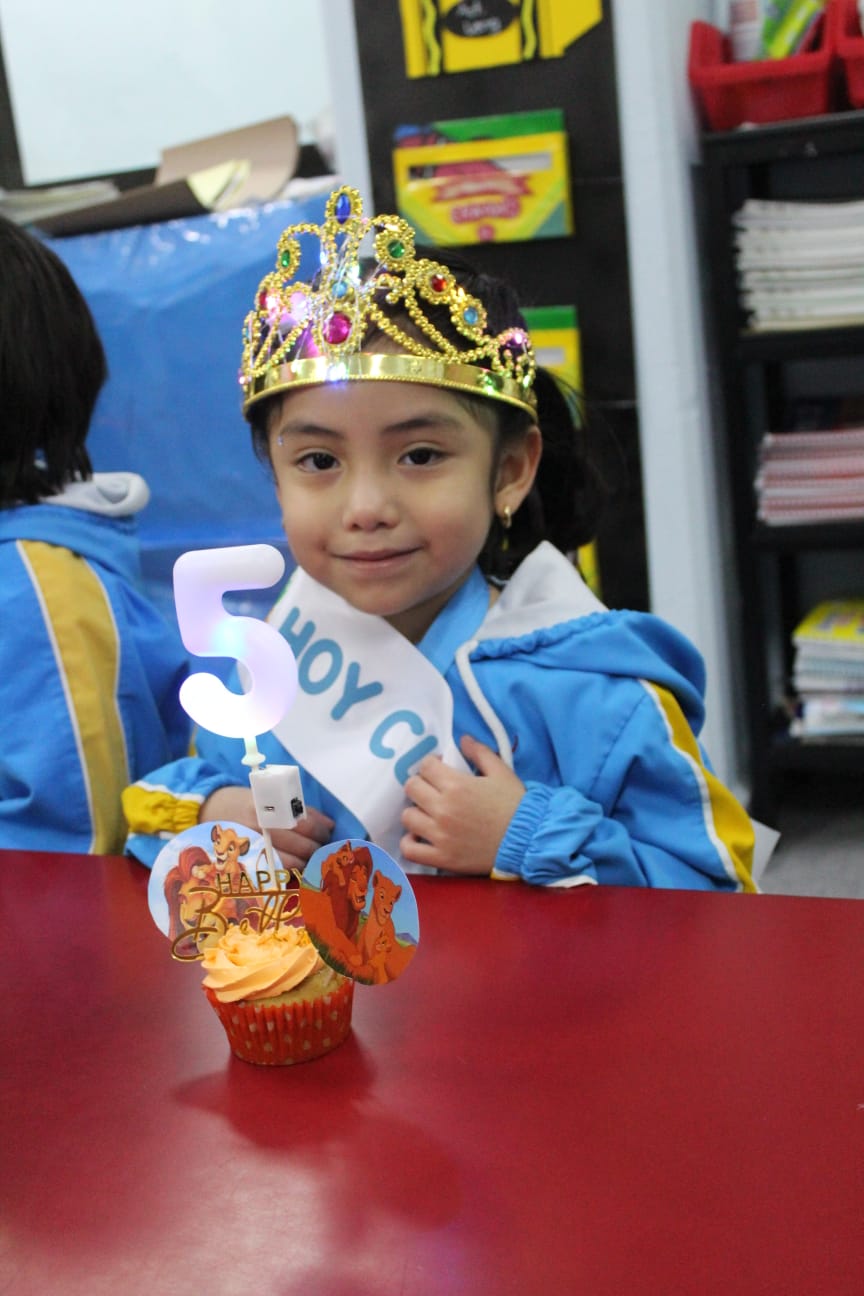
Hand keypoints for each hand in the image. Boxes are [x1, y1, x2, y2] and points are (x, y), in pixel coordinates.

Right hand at [199, 785, 334, 869]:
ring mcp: (251, 847)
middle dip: (316, 847)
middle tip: (322, 847)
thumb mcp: (267, 796)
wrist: (206, 809)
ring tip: (311, 858)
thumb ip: (295, 809)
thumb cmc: (243, 801)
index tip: (328, 832)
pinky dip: (289, 873)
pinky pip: (274, 873)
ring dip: (306, 862)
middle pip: (300, 844)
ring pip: (291, 862)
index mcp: (266, 806)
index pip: (302, 821)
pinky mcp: (245, 863)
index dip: (320, 829)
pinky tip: (296, 869)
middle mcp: (258, 827)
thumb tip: (327, 825)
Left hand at [400, 734, 524, 874]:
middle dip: (422, 784)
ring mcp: (440, 835)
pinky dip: (410, 842)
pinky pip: (410, 850)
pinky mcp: (442, 858)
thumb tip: (463, 740)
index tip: (441, 771)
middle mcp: (443, 809)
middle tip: (434, 790)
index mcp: (456, 785)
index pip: (425, 766)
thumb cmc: (515, 804)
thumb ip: (479, 753)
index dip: (432, 765)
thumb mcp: (501, 772)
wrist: (529, 840)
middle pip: (411, 788)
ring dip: (416, 812)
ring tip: (429, 814)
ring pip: (407, 817)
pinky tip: (421, 836)